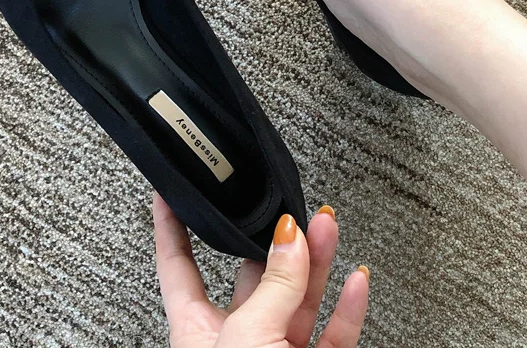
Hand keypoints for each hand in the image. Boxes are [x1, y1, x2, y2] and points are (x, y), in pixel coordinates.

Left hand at [153, 192, 368, 347]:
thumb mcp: (247, 340)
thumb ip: (272, 288)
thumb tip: (288, 237)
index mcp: (197, 331)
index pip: (178, 265)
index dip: (172, 227)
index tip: (170, 192)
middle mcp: (236, 340)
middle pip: (253, 275)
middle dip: (274, 238)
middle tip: (290, 205)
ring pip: (298, 298)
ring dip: (315, 261)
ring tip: (326, 224)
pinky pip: (332, 335)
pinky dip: (347, 308)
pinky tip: (355, 281)